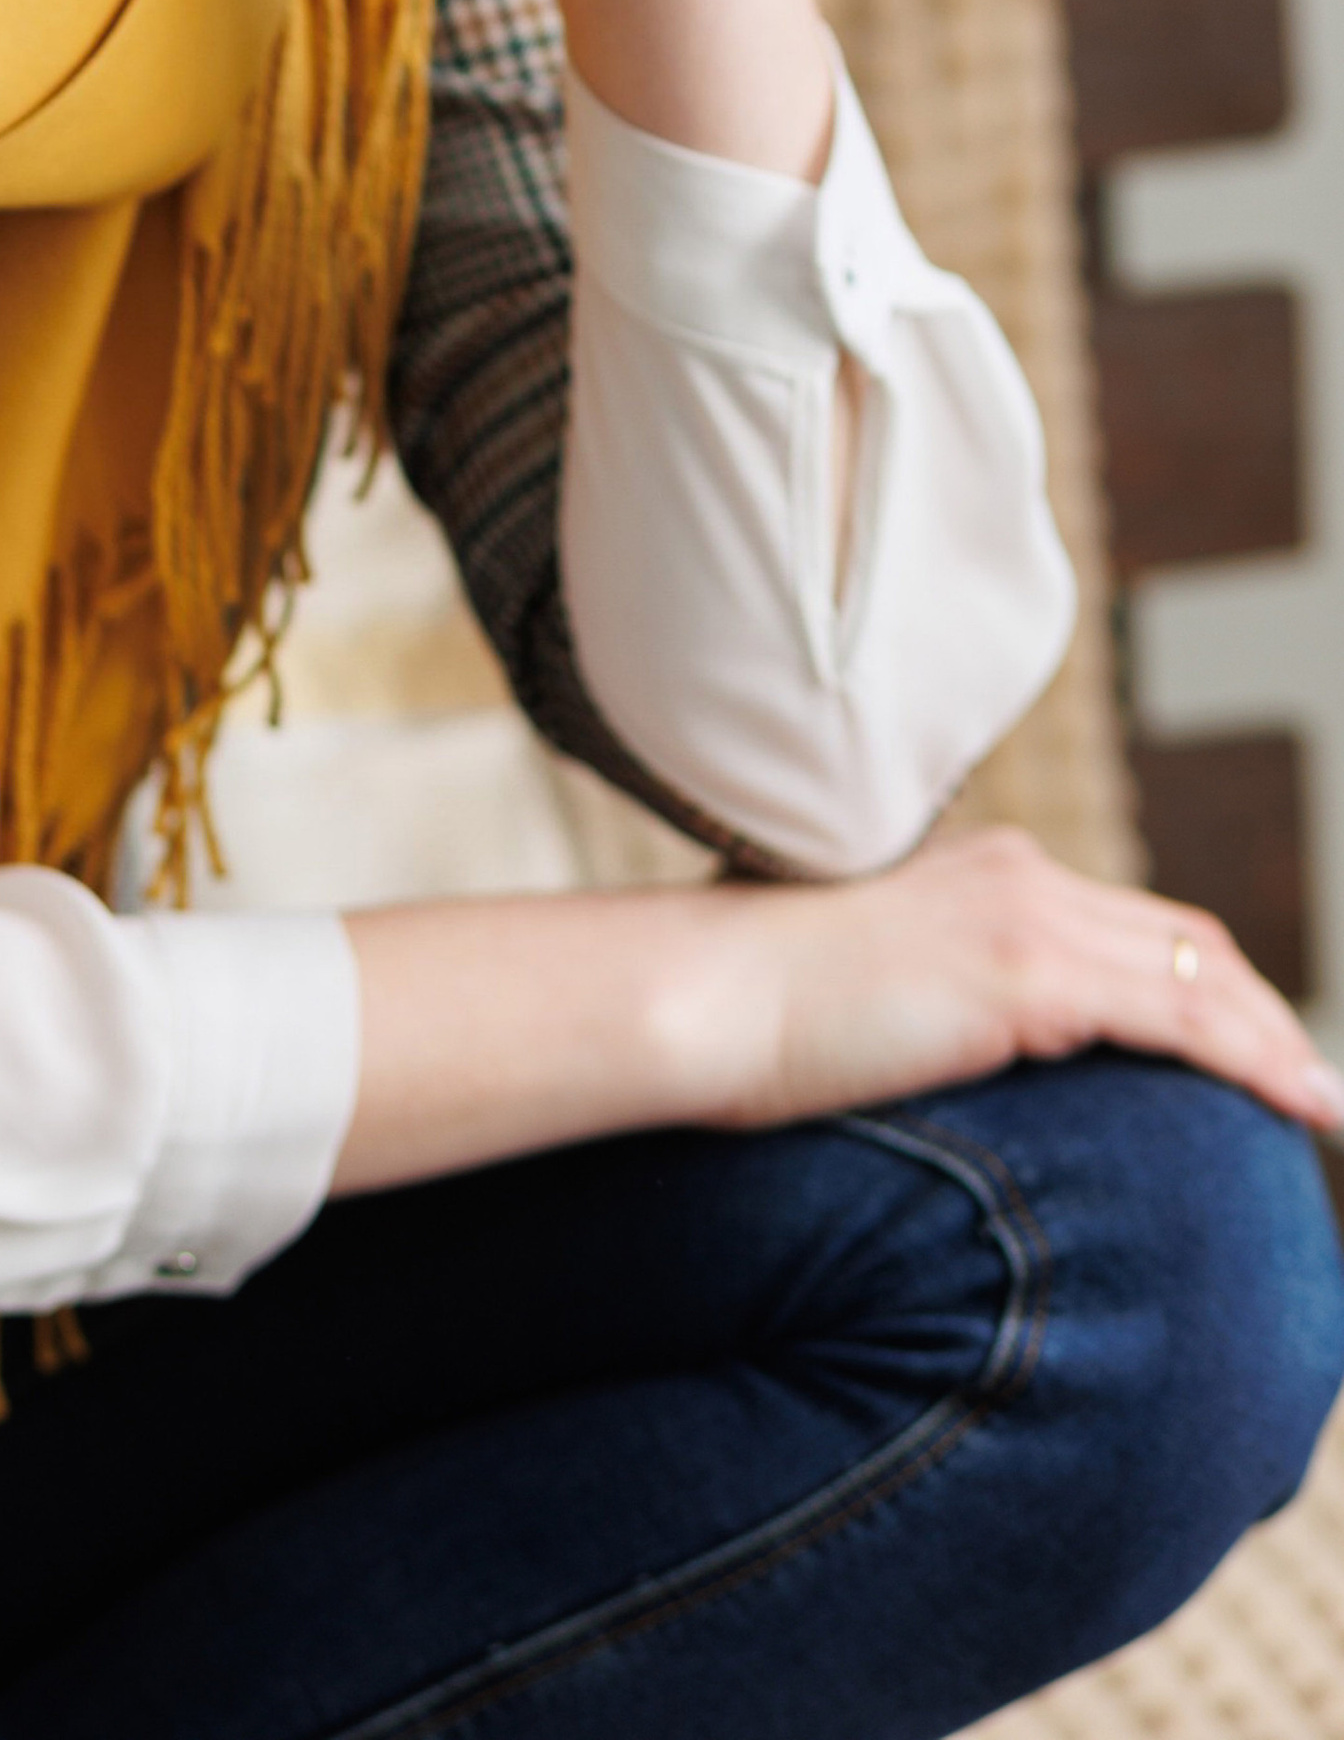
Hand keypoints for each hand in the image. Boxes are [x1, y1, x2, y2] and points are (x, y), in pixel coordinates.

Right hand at [696, 829, 1343, 1137]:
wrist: (698, 994)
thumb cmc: (747, 1007)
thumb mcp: (859, 984)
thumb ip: (926, 996)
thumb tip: (943, 1054)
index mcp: (982, 873)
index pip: (1130, 925)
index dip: (1205, 987)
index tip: (1249, 1049)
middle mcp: (1017, 877)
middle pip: (1185, 942)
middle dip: (1261, 1015)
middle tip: (1309, 1086)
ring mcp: (1023, 920)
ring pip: (1200, 978)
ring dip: (1278, 1045)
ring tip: (1324, 1105)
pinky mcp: (1023, 975)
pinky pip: (1178, 1019)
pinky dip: (1254, 1060)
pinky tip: (1298, 1102)